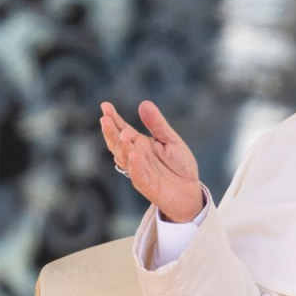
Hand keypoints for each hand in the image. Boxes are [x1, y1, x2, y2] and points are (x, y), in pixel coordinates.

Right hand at [100, 101, 203, 222]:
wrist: (190, 191)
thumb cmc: (179, 166)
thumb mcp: (171, 141)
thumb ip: (158, 125)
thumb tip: (144, 103)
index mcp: (139, 144)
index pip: (122, 129)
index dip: (114, 118)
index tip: (105, 106)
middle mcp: (135, 156)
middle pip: (118, 143)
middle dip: (111, 132)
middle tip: (105, 119)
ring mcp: (139, 171)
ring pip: (124, 158)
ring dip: (122, 147)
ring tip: (123, 134)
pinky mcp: (146, 185)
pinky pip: (137, 175)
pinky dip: (135, 165)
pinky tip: (133, 154)